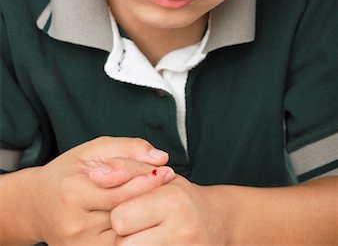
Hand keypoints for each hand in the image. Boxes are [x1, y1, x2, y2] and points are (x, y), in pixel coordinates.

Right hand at [27, 136, 174, 244]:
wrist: (37, 204)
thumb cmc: (68, 172)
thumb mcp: (93, 150)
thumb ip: (127, 148)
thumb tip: (161, 157)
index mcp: (74, 192)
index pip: (121, 189)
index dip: (147, 180)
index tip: (168, 172)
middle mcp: (75, 224)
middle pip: (126, 211)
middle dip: (150, 197)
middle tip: (170, 185)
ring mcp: (80, 245)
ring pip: (126, 232)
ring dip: (145, 216)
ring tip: (159, 201)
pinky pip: (119, 245)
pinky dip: (134, 231)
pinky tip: (143, 217)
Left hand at [110, 175, 228, 244]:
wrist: (217, 223)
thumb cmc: (181, 197)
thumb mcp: (158, 176)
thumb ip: (126, 168)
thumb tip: (96, 174)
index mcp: (173, 200)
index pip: (120, 218)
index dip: (120, 215)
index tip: (130, 210)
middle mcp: (182, 229)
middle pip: (122, 244)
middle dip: (123, 236)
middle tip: (138, 227)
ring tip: (144, 237)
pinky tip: (150, 242)